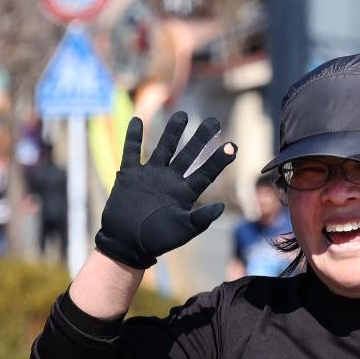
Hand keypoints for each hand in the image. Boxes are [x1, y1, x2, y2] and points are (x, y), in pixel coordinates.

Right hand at [94, 112, 235, 269]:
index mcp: (185, 193)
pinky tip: (137, 120)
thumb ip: (201, 218)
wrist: (126, 244)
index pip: (206, 172)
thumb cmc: (156, 240)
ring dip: (172, 132)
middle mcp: (169, 180)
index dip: (219, 160)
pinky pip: (131, 151)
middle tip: (213, 121)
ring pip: (163, 148)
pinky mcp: (129, 175)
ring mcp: (150, 175)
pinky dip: (133, 137)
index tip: (233, 146)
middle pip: (188, 154)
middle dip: (200, 138)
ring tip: (182, 115)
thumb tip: (221, 207)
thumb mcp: (182, 230)